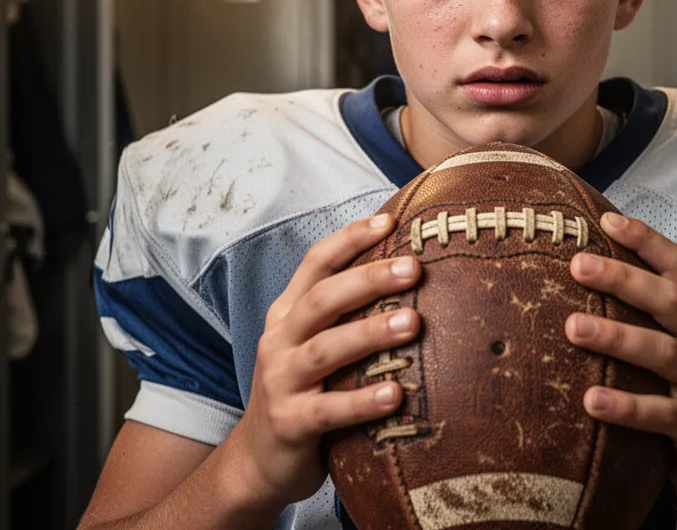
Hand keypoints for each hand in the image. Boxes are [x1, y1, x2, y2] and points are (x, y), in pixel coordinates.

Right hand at [226, 214, 421, 507]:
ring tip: (412, 322)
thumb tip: (411, 276)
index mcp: (289, 314)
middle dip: (368, 279)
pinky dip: (361, 402)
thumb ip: (348, 315)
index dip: (350, 239)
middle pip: (323, 299)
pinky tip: (394, 394)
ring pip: (325, 350)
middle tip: (413, 267)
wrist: (258, 461)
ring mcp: (281, 382)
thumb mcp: (315, 344)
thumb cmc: (305, 392)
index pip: (316, 264)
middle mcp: (281, 340)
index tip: (389, 220)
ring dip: (369, 333)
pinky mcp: (290, 424)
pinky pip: (328, 411)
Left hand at [564, 212, 676, 512]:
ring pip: (664, 353)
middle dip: (623, 278)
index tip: (605, 220)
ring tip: (573, 327)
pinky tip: (591, 401)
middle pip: (669, 300)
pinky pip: (662, 414)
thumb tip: (589, 274)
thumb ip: (654, 317)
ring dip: (617, 336)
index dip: (646, 239)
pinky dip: (627, 406)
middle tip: (577, 264)